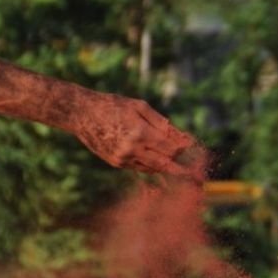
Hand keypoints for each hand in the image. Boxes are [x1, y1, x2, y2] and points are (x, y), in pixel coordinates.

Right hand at [75, 93, 204, 179]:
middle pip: (164, 163)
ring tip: (180, 166)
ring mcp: (122, 159)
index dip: (183, 148)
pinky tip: (157, 158)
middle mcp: (132, 149)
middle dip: (181, 167)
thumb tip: (180, 136)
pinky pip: (139, 167)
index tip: (192, 146)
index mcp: (139, 132)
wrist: (81, 114)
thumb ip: (160, 122)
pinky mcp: (116, 163)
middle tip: (195, 172)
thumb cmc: (111, 105)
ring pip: (152, 168)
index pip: (170, 147)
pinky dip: (151, 164)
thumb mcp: (138, 106)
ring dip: (166, 166)